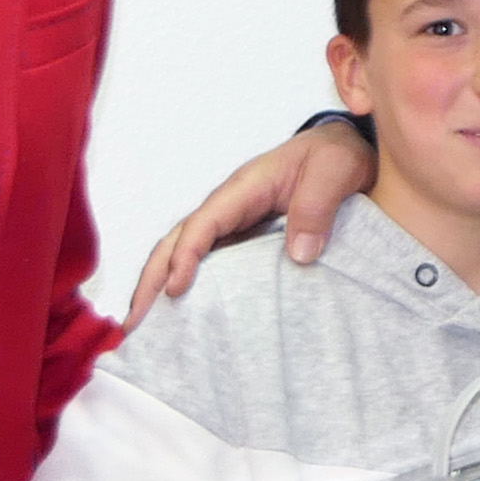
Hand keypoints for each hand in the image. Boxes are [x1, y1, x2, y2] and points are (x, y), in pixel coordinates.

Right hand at [125, 122, 375, 328]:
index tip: (176, 290)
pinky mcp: (239, 240)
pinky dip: (182, 287)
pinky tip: (180, 319)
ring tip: (142, 330)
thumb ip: (317, 206)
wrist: (344, 150)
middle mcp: (227, 207)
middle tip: (135, 324)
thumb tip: (299, 254)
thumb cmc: (335, 156)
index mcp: (244, 188)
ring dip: (157, 289)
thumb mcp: (335, 170)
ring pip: (181, 255)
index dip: (186, 256)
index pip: (203, 223)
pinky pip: (204, 264)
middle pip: (175, 242)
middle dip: (151, 281)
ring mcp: (230, 224)